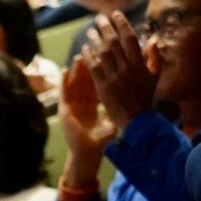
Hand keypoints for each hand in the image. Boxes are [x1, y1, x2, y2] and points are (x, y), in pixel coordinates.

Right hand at [58, 56, 117, 186]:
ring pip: (74, 81)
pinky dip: (64, 80)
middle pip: (87, 77)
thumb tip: (136, 93)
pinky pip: (64, 92)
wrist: (88, 152)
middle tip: (96, 49)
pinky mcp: (65, 110)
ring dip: (77, 68)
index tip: (113, 55)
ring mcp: (73, 104)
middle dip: (91, 62)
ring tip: (80, 55)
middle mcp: (83, 100)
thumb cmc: (102, 138)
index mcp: (96, 100)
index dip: (106, 66)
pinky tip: (65, 70)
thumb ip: (122, 104)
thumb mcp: (114, 117)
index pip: (101, 79)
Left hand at [82, 12, 156, 128]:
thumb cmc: (146, 98)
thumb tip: (153, 40)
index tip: (116, 15)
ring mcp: (114, 78)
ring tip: (90, 32)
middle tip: (99, 19)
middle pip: (114, 42)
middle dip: (106, 28)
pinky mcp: (103, 87)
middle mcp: (127, 68)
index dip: (122, 24)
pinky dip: (88, 57)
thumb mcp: (154, 77)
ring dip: (95, 40)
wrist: (138, 120)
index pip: (131, 38)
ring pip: (102, 53)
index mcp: (140, 64)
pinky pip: (94, 68)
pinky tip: (84, 50)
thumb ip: (154, 57)